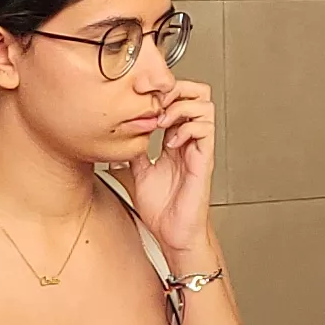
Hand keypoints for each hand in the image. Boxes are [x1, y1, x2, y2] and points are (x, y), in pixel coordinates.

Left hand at [125, 79, 220, 260]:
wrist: (173, 234)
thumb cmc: (163, 210)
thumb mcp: (138, 173)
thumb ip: (134, 152)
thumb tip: (119, 136)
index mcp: (175, 141)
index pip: (178, 100)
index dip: (164, 93)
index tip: (145, 102)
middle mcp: (189, 141)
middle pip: (198, 94)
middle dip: (177, 90)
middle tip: (158, 102)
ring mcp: (198, 149)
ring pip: (205, 107)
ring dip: (181, 107)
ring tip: (164, 120)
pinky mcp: (203, 160)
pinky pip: (204, 131)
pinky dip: (187, 128)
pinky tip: (171, 141)